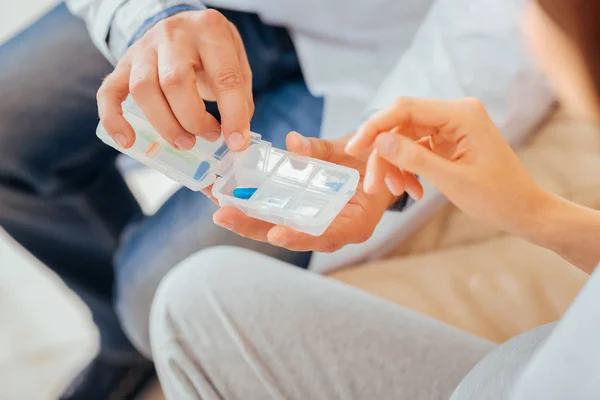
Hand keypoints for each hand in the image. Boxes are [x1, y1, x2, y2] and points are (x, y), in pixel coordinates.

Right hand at [97, 10, 252, 151]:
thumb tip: (235, 137)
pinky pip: (109, 92)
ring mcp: (144, 47)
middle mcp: (173, 34)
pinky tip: (127, 142)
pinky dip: (114, 119)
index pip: (224, 77)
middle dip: (193, 120)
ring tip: (185, 142)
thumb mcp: (236, 63)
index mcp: (210, 30)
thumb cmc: (212, 51)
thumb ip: (239, 97)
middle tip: (208, 136)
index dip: (233, 115)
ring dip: (165, 124)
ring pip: (143, 89)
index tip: (237, 143)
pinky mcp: (123, 64)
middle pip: (175, 82)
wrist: (182, 26)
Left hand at [211, 132, 404, 251]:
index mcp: (355, 223)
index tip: (276, 234)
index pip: (326, 236)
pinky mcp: (305, 214)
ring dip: (248, 219)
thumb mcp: (355, 152)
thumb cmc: (375, 161)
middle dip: (255, 228)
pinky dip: (255, 208)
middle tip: (223, 214)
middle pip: (291, 236)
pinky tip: (231, 197)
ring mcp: (318, 224)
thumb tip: (293, 143)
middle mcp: (334, 231)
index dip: (300, 236)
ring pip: (280, 227)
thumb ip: (323, 150)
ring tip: (218, 206)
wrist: (380, 166)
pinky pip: (279, 215)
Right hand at [346, 97, 550, 235]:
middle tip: (372, 184)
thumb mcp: (452, 180)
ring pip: (405, 139)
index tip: (354, 149)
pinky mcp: (449, 140)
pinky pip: (416, 149)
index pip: (405, 109)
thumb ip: (414, 158)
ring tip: (398, 192)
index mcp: (461, 113)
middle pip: (402, 125)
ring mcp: (451, 126)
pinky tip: (413, 191)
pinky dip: (409, 169)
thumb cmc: (498, 197)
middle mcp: (455, 113)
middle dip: (384, 154)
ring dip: (395, 166)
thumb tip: (379, 140)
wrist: (524, 211)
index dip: (375, 127)